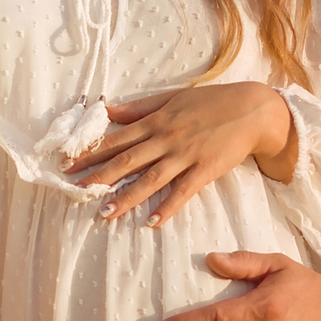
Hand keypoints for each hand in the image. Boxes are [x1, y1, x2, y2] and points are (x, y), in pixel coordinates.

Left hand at [67, 83, 293, 226]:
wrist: (253, 109)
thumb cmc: (212, 102)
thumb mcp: (172, 98)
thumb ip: (139, 107)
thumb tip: (108, 111)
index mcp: (156, 120)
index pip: (116, 138)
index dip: (91, 151)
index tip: (68, 163)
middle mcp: (166, 138)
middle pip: (126, 160)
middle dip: (99, 177)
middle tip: (74, 192)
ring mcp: (185, 155)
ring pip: (150, 179)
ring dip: (126, 197)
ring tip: (104, 213)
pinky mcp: (205, 170)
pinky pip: (183, 191)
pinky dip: (167, 207)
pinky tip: (152, 222)